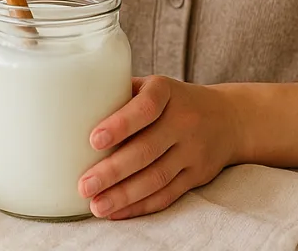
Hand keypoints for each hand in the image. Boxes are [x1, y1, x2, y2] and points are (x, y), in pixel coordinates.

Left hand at [78, 76, 243, 219]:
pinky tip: (117, 211)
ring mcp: (193, 150)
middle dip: (113, 170)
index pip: (146, 107)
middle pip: (147, 149)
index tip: (93, 139)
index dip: (121, 123)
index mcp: (166, 91)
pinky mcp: (197, 175)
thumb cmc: (173, 101)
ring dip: (124, 195)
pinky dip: (140, 205)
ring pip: (157, 177)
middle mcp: (184, 119)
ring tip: (96, 205)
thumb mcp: (154, 86)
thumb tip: (68, 111)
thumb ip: (121, 94)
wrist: (229, 118)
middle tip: (84, 185)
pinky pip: (167, 194)